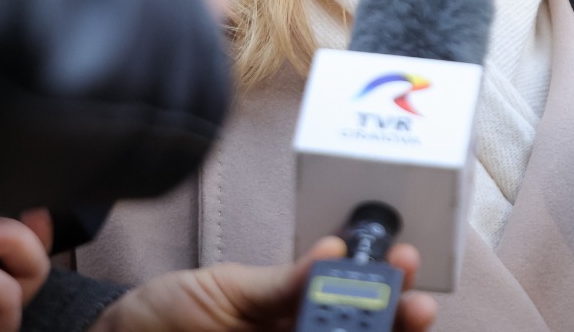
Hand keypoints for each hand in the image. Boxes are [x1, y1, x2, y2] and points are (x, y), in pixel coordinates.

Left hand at [93, 236, 436, 331]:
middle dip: (398, 318)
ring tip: (395, 322)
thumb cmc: (160, 318)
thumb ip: (281, 281)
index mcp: (291, 313)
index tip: (402, 266)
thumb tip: (333, 252)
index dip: (386, 286)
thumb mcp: (222, 289)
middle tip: (412, 307)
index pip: (352, 301)